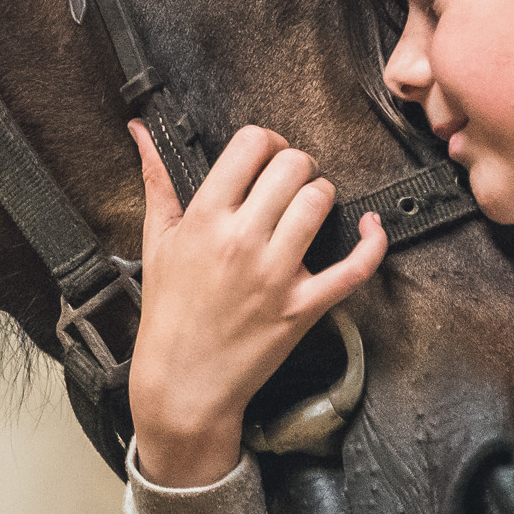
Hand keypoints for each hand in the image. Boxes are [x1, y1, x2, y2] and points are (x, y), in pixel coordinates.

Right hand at [128, 123, 387, 485]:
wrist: (182, 383)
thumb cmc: (169, 312)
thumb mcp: (156, 242)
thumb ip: (156, 181)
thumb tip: (141, 130)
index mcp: (204, 219)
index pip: (251, 144)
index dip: (266, 141)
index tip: (266, 156)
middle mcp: (241, 241)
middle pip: (293, 166)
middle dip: (297, 165)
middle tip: (291, 182)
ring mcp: (275, 275)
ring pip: (320, 201)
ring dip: (321, 195)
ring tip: (310, 207)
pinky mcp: (303, 307)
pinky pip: (354, 267)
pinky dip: (372, 242)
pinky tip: (371, 227)